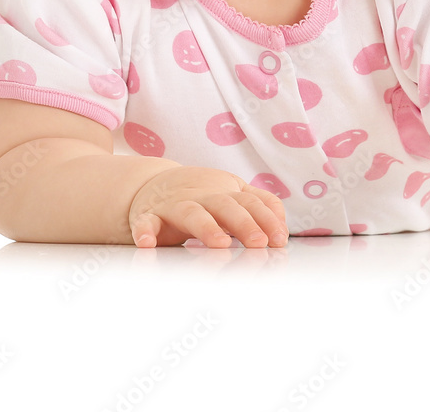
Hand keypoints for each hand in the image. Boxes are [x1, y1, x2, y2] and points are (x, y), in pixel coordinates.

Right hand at [128, 166, 287, 248]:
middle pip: (225, 205)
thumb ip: (260, 204)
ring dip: (206, 227)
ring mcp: (175, 204)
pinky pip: (146, 222)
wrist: (151, 184)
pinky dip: (146, 231)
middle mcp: (202, 196)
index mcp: (225, 192)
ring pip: (191, 213)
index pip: (250, 202)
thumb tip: (283, 226)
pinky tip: (148, 244)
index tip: (279, 240)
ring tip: (219, 244)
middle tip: (259, 243)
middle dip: (244, 223)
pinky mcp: (149, 215)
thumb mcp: (232, 193)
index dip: (266, 219)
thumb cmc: (201, 195)